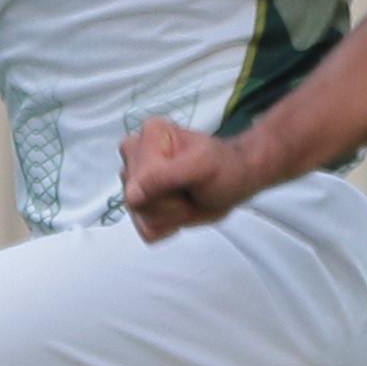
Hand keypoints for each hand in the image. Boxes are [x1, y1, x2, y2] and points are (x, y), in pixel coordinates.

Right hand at [120, 117, 256, 240]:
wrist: (235, 181)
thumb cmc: (224, 167)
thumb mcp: (201, 166)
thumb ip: (163, 176)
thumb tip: (131, 195)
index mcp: (148, 135)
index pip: (138, 182)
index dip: (166, 190)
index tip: (189, 180)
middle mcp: (134, 155)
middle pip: (137, 202)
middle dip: (170, 203)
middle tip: (191, 189)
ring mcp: (134, 181)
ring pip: (142, 218)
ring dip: (172, 214)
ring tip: (188, 196)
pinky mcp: (141, 205)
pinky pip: (147, 230)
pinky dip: (169, 225)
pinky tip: (181, 208)